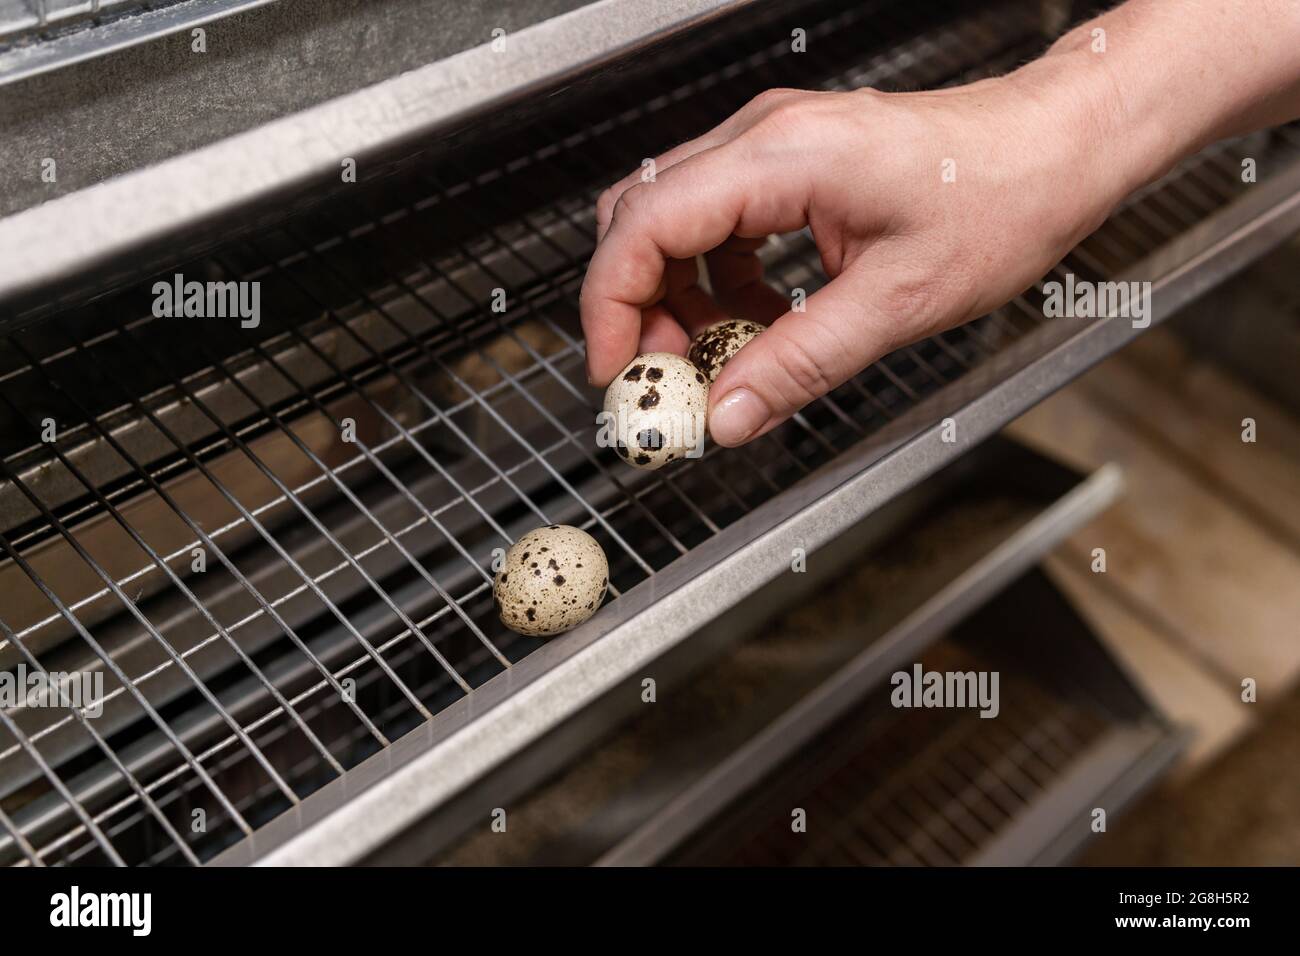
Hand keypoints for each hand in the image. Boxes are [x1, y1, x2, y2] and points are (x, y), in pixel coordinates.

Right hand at [579, 71, 1132, 445]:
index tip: (616, 370)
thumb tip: (728, 415)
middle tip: (662, 377)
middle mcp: (764, 138)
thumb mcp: (898, 302)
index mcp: (782, 158)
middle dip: (636, 307)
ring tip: (713, 360)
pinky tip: (755, 324)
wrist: (1056, 149)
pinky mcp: (791, 167)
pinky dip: (717, 282)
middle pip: (642, 218)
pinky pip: (719, 224)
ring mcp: (774, 146)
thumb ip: (800, 363)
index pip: (645, 224)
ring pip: (675, 222)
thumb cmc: (1001, 197)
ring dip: (677, 298)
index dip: (612, 305)